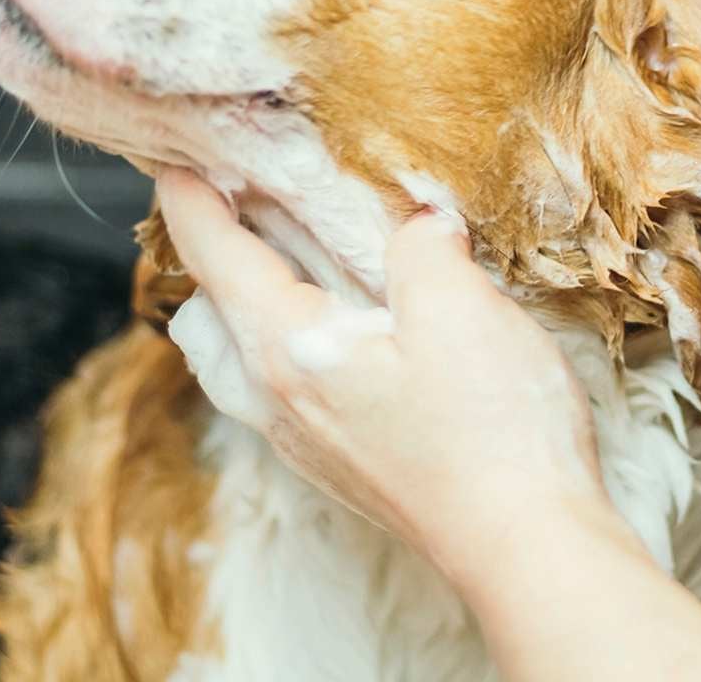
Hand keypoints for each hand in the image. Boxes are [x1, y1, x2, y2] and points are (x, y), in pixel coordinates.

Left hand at [154, 169, 619, 579]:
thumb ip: (421, 246)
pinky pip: (284, 392)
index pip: (212, 255)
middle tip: (245, 197)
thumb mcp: (459, 306)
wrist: (527, 548)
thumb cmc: (489, 433)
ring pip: (239, 360)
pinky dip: (291, 343)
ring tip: (294, 261)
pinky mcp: (346, 466)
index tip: (174, 152)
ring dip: (248, 304)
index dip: (188, 195)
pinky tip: (352, 329)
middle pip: (207, 314)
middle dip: (213, 250)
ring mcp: (309, 442)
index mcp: (285, 349)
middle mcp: (278, 401)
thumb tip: (415, 224)